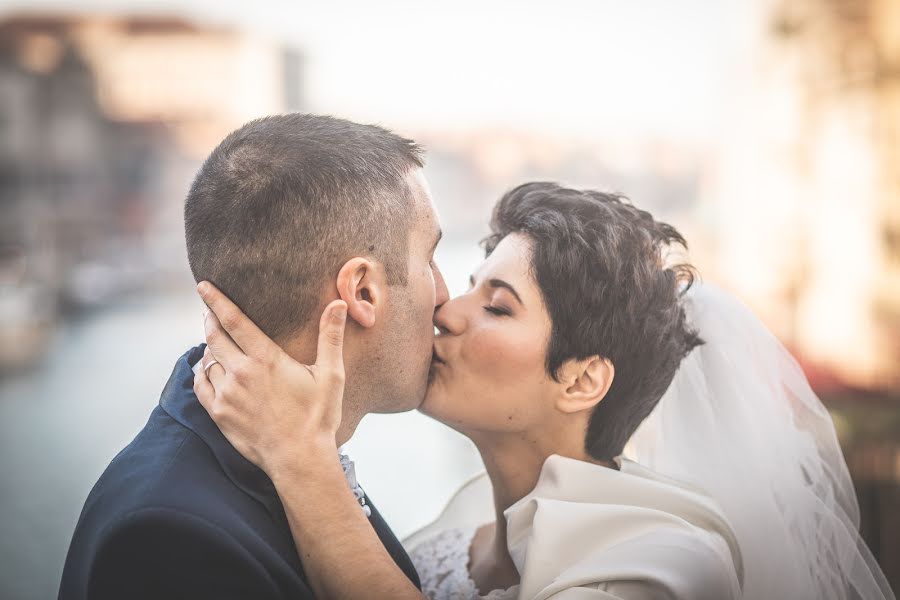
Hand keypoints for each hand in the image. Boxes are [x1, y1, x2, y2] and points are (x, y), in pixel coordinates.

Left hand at [193, 281, 346, 477]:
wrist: (299, 460)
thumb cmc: (318, 417)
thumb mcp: (331, 375)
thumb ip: (330, 336)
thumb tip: (337, 304)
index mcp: (266, 359)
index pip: (233, 321)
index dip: (216, 300)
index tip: (203, 286)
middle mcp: (241, 373)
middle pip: (214, 336)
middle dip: (210, 319)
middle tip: (209, 310)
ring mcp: (226, 395)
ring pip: (207, 360)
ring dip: (210, 347)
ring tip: (216, 342)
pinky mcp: (219, 414)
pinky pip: (200, 384)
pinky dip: (202, 372)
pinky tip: (209, 370)